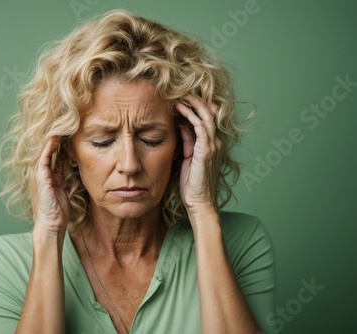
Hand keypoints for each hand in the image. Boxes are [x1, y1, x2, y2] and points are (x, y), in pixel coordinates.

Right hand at [31, 136, 69, 235]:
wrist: (51, 225)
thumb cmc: (57, 212)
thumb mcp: (62, 191)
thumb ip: (62, 179)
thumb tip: (68, 169)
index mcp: (46, 176)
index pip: (51, 155)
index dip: (57, 144)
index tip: (66, 132)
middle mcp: (40, 173)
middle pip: (46, 150)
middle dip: (53, 138)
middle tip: (62, 124)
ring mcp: (38, 175)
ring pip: (43, 151)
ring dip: (50, 139)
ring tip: (57, 126)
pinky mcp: (40, 178)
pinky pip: (44, 159)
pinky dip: (48, 149)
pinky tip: (54, 139)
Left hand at [176, 98, 221, 215]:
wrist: (199, 202)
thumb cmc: (192, 183)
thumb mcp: (188, 158)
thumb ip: (187, 141)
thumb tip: (181, 125)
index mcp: (213, 143)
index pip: (209, 117)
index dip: (198, 105)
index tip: (183, 96)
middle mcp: (216, 142)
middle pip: (210, 112)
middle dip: (196, 99)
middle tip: (181, 90)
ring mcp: (213, 146)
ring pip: (206, 116)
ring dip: (192, 104)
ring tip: (179, 95)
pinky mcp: (206, 151)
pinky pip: (200, 127)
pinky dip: (190, 116)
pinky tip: (180, 109)